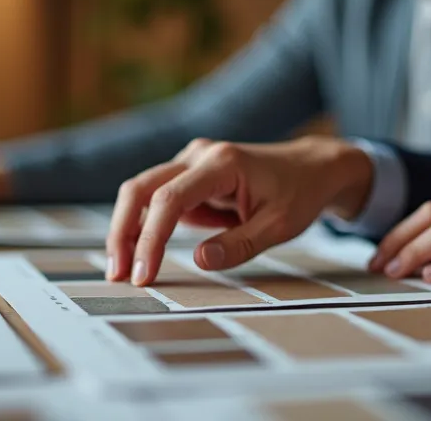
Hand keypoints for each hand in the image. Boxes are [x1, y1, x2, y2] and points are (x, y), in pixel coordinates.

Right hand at [106, 136, 374, 285]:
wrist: (312, 168)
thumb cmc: (299, 194)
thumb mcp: (279, 226)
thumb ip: (240, 245)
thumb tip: (200, 262)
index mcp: (222, 162)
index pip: (170, 199)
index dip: (151, 238)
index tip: (144, 275)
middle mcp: (199, 154)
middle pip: (141, 188)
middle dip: (122, 232)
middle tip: (117, 275)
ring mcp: (191, 161)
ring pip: (142, 193)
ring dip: (130, 231)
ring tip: (128, 271)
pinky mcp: (189, 175)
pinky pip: (159, 201)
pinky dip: (149, 227)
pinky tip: (151, 254)